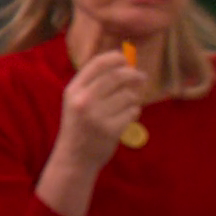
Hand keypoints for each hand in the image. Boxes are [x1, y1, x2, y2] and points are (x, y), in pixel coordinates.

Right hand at [53, 49, 147, 170]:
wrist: (74, 157)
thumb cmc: (79, 126)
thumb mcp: (76, 101)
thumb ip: (94, 83)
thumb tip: (124, 63)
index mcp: (73, 90)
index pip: (97, 64)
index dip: (115, 58)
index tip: (126, 59)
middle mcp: (83, 100)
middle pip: (117, 76)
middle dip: (133, 74)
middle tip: (141, 77)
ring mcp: (97, 115)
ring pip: (128, 95)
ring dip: (134, 98)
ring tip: (128, 105)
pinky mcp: (111, 129)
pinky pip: (133, 112)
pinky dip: (134, 112)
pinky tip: (126, 118)